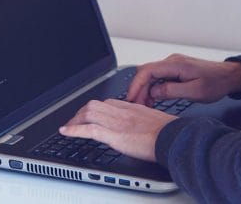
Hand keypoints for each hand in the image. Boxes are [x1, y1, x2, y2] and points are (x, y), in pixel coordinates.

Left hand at [59, 99, 175, 161]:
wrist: (174, 137)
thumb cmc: (170, 133)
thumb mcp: (157, 121)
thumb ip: (145, 121)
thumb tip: (144, 129)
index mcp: (133, 108)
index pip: (108, 103)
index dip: (95, 109)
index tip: (89, 115)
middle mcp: (123, 112)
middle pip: (94, 105)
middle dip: (81, 112)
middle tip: (74, 121)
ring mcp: (117, 122)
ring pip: (88, 113)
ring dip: (74, 120)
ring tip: (68, 127)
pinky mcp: (114, 135)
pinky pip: (89, 129)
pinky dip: (74, 130)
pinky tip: (65, 132)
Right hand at [126, 53, 240, 105]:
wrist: (229, 77)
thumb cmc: (216, 83)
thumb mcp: (195, 91)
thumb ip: (172, 91)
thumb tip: (154, 92)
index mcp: (176, 65)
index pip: (148, 71)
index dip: (136, 85)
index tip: (131, 98)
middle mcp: (172, 62)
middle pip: (146, 73)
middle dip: (138, 89)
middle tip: (136, 106)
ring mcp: (173, 65)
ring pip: (151, 76)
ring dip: (145, 90)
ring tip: (143, 106)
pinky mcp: (175, 70)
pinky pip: (158, 77)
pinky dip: (152, 88)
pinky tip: (152, 100)